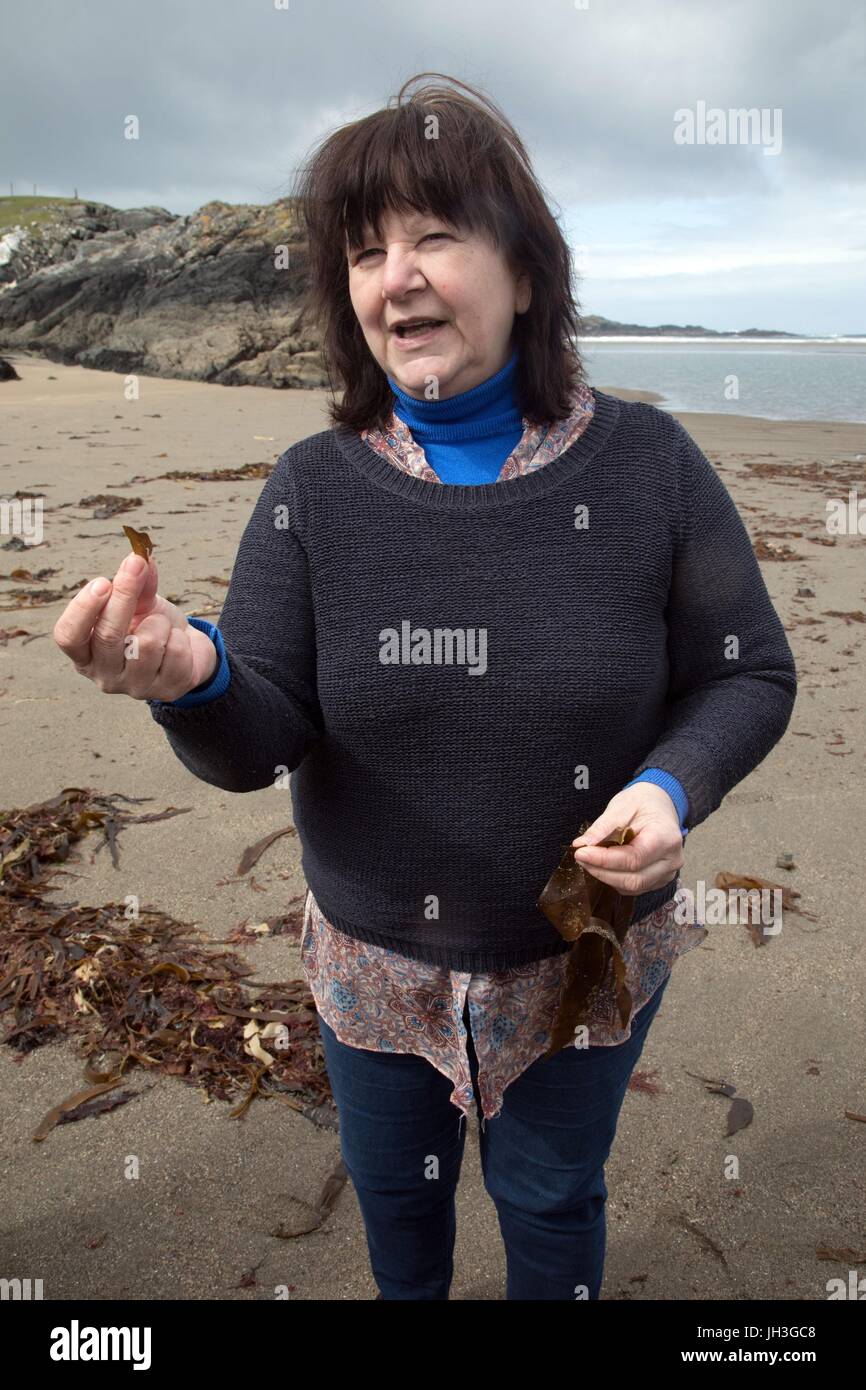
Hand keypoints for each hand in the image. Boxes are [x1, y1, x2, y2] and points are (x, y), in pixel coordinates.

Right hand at [53, 551, 217, 701]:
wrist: (188, 652)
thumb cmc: (152, 626)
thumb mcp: (141, 602)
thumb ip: (137, 581)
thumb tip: (140, 556)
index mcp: (85, 654)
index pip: (68, 636)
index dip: (83, 608)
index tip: (102, 581)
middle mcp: (104, 675)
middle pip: (108, 636)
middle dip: (124, 596)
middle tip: (136, 566)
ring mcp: (136, 687)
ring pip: (147, 644)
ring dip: (159, 623)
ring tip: (160, 625)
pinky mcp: (167, 691)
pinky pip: (175, 652)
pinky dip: (181, 638)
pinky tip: (177, 643)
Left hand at [571, 783, 684, 894]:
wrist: (660, 805)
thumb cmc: (644, 803)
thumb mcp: (623, 805)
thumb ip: (603, 826)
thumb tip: (583, 844)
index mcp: (667, 838)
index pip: (634, 858)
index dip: (604, 860)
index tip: (581, 853)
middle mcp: (671, 860)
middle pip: (634, 879)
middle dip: (602, 871)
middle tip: (580, 857)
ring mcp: (667, 873)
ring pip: (633, 886)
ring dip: (606, 877)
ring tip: (589, 860)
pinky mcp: (658, 880)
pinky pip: (634, 887)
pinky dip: (614, 879)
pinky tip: (603, 866)